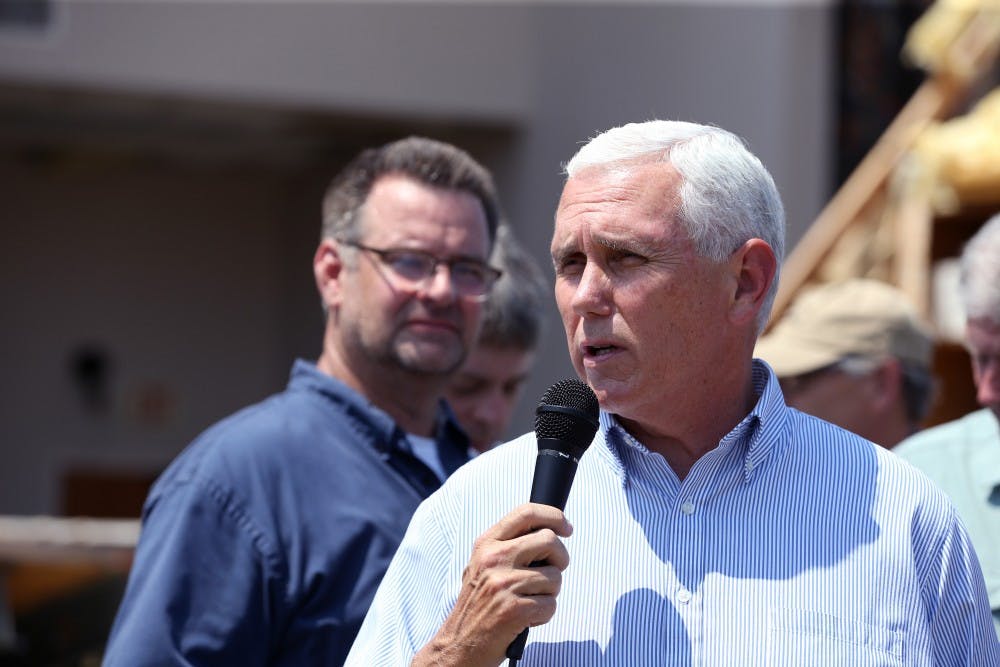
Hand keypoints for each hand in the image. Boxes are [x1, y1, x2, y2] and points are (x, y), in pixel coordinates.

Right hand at [412, 503, 571, 666]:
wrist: (460, 644)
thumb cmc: (477, 605)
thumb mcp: (482, 565)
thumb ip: (509, 545)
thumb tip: (549, 531)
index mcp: (486, 544)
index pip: (526, 513)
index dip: (553, 516)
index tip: (566, 527)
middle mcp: (494, 559)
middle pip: (549, 540)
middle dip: (560, 558)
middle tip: (552, 571)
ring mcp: (504, 584)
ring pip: (555, 576)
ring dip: (550, 592)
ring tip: (529, 600)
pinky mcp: (514, 609)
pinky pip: (551, 605)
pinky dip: (544, 614)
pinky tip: (526, 618)